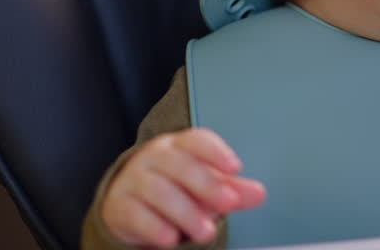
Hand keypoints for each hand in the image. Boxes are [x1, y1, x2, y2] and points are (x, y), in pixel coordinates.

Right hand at [101, 127, 265, 247]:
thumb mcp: (204, 187)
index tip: (235, 168)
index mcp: (178, 146)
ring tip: (206, 232)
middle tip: (228, 205)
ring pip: (159, 191)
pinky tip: (171, 238)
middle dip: (207, 185)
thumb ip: (231, 189)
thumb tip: (259, 193)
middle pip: (179, 165)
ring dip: (186, 212)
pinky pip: (136, 214)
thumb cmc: (174, 189)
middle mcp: (154, 158)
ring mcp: (134, 180)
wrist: (128, 206)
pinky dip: (155, 227)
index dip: (216, 152)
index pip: (196, 140)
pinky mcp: (120, 206)